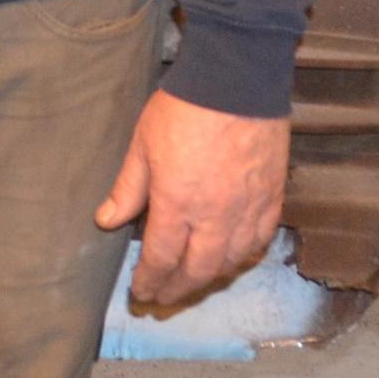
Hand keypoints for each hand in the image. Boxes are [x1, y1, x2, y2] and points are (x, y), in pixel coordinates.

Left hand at [94, 91, 289, 307]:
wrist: (237, 79)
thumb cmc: (184, 108)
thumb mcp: (142, 145)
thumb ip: (128, 188)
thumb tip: (106, 220)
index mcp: (176, 204)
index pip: (160, 258)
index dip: (149, 281)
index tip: (141, 292)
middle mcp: (214, 216)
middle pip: (196, 270)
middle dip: (176, 289)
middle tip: (163, 299)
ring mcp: (247, 209)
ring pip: (229, 262)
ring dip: (208, 279)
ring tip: (192, 284)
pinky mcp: (272, 198)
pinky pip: (259, 241)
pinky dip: (244, 257)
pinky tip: (232, 260)